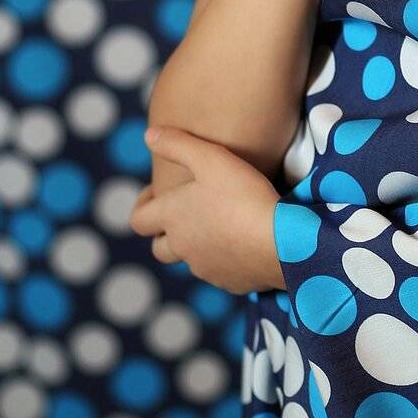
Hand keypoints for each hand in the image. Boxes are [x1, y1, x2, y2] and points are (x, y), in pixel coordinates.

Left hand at [129, 126, 285, 295]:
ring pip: (190, 259)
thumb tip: (148, 135)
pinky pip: (219, 270)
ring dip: (196, 243)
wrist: (280, 241)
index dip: (142, 205)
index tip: (158, 193)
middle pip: (159, 249)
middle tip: (185, 212)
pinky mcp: (229, 281)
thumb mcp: (210, 158)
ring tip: (219, 221)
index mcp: (172, 217)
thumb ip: (177, 144)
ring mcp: (205, 268)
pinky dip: (224, 257)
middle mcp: (182, 247)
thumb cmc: (242, 195)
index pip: (138, 219)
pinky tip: (244, 239)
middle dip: (165, 232)